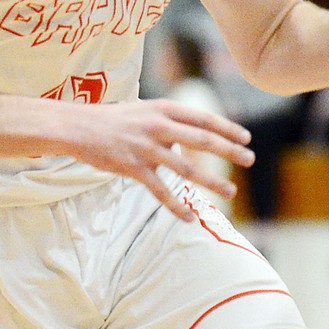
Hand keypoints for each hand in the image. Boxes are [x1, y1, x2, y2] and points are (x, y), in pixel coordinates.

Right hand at [66, 99, 253, 220]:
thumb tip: (195, 135)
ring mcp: (146, 148)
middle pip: (202, 141)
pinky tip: (189, 218)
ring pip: (186, 169)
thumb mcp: (145, 110)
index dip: (227, 128)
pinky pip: (160, 191)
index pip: (204, 118)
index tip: (246, 139)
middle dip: (229, 151)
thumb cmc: (115, 120)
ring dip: (211, 181)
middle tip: (249, 161)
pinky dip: (177, 206)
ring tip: (230, 192)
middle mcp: (158, 127)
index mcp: (163, 109)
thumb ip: (170, 120)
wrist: (79, 127)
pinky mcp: (134, 168)